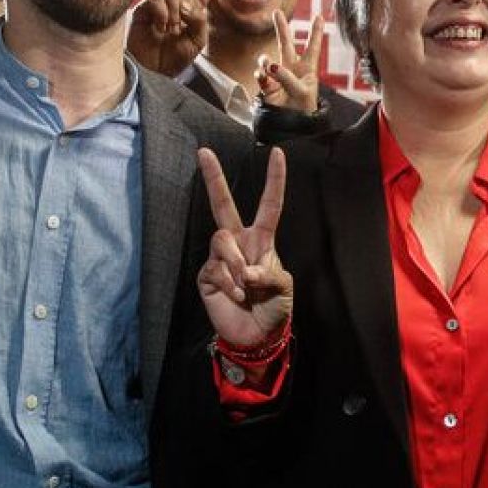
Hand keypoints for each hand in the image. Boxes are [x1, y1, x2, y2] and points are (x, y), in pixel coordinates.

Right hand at [127, 0, 227, 76]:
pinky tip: (160, 27)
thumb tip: (189, 2)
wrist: (153, 70)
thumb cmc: (175, 58)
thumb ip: (200, 21)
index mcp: (193, 8)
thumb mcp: (198, 41)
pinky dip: (162, 15)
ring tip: (169, 30)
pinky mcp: (144, 7)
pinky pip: (158, 0)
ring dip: (176, 11)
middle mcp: (177, 1)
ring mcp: (160, 3)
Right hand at [196, 146, 292, 347]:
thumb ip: (269, 275)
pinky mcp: (206, 275)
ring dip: (235, 264)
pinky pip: (215, 268)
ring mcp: (220, 258)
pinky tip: (235, 297)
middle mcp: (239, 242)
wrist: (256, 336)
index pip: (269, 205)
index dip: (274, 180)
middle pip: (223, 205)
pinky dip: (228, 284)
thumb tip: (245, 271)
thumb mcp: (284, 288)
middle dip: (214, 178)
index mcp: (262, 240)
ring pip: (221, 240)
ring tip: (244, 289)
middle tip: (203, 151)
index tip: (278, 153)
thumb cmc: (274, 308)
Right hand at [256, 10, 324, 112]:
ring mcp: (278, 76)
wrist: (292, 126)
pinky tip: (264, 80)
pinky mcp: (267, 86)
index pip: (312, 47)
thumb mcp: (302, 92)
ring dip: (265, 60)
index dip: (315, 31)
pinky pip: (260, 75)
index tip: (319, 16)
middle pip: (285, 44)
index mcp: (307, 69)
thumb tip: (270, 65)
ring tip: (269, 68)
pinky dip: (261, 75)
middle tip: (276, 12)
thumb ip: (287, 78)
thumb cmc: (304, 109)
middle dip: (281, 28)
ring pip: (267, 59)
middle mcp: (292, 69)